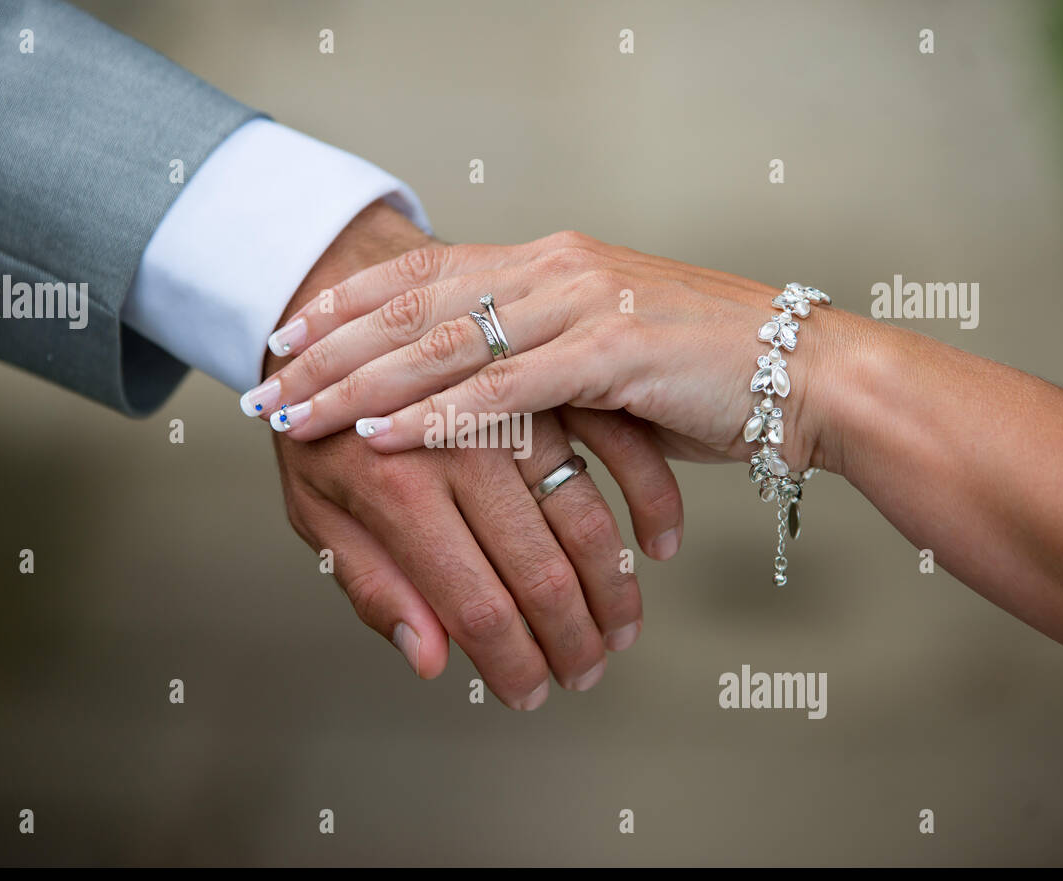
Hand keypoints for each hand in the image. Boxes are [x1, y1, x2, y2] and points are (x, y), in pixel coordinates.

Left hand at [253, 230, 859, 474]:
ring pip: (442, 343)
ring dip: (358, 383)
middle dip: (326, 347)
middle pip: (411, 304)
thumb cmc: (701, 373)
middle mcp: (552, 268)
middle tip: (261, 380)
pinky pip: (503, 388)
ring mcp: (579, 303)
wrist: (800, 373)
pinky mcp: (610, 352)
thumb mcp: (603, 352)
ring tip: (294, 413)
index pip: (421, 273)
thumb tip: (473, 387)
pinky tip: (382, 436)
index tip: (284, 331)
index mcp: (545, 261)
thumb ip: (536, 357)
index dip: (346, 303)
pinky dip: (436, 416)